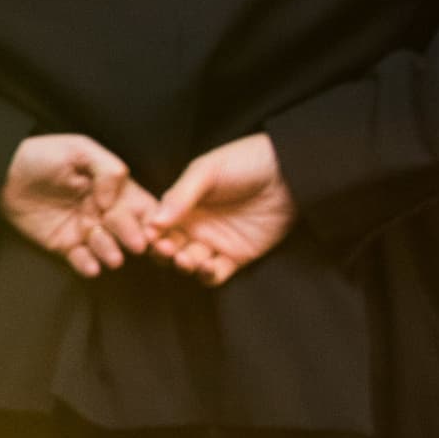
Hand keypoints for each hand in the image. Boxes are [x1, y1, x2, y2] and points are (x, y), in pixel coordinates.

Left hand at [0, 134, 153, 278]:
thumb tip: (113, 201)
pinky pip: (81, 260)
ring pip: (107, 247)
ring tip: (112, 255)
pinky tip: (90, 265)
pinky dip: (88, 265)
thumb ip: (107, 170)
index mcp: (112, 189)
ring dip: (111, 252)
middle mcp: (103, 212)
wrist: (2, 172)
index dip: (152, 219)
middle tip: (137, 245)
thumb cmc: (41, 155)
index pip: (142, 206)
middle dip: (134, 237)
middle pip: (128, 229)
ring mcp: (84, 230)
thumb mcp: (79, 150)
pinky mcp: (65, 246)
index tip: (155, 229)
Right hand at [151, 134, 295, 286]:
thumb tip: (154, 221)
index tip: (148, 235)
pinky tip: (207, 266)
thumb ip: (180, 195)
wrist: (289, 172)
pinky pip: (216, 274)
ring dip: (183, 265)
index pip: (157, 223)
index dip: (149, 231)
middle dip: (162, 251)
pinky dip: (207, 275)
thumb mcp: (207, 170)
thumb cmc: (246, 162)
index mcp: (184, 203)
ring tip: (186, 259)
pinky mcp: (238, 256)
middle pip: (168, 247)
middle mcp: (196, 224)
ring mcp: (216, 242)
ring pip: (189, 263)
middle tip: (166, 248)